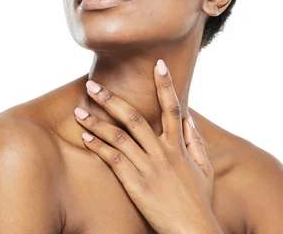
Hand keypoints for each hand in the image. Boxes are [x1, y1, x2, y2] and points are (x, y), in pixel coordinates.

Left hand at [73, 59, 218, 233]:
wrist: (192, 230)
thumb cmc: (199, 201)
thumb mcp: (204, 169)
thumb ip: (195, 141)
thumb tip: (188, 118)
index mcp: (179, 146)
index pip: (171, 107)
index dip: (165, 84)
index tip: (158, 64)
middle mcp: (162, 152)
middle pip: (134, 117)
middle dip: (111, 98)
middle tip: (92, 84)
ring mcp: (148, 167)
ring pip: (118, 136)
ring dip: (96, 121)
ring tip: (78, 110)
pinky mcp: (136, 184)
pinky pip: (113, 160)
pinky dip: (99, 146)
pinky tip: (85, 137)